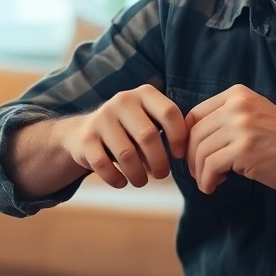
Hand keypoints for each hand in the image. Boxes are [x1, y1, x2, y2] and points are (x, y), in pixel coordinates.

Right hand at [55, 85, 187, 188]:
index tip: (180, 155)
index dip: (179, 137)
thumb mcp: (150, 121)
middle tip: (162, 174)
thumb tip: (191, 153)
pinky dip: (116, 179)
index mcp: (144, 94)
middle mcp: (122, 101)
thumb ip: (170, 130)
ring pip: (126, 154)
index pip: (169, 113)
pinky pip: (103, 164)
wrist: (84, 132)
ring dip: (138, 175)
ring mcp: (101, 118)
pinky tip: (122, 182)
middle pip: (148, 136)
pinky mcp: (86, 138)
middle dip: (159, 162)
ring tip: (142, 181)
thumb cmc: (130, 131)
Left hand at [184, 84, 275, 194]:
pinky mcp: (244, 150)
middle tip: (198, 172)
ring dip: (200, 172)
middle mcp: (237, 106)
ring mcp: (240, 127)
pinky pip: (211, 166)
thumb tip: (195, 140)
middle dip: (191, 158)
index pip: (195, 114)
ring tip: (209, 181)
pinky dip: (207, 180)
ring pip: (200, 151)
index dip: (187, 138)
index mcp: (237, 95)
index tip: (191, 154)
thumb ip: (227, 120)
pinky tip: (214, 186)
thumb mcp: (255, 116)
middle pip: (195, 134)